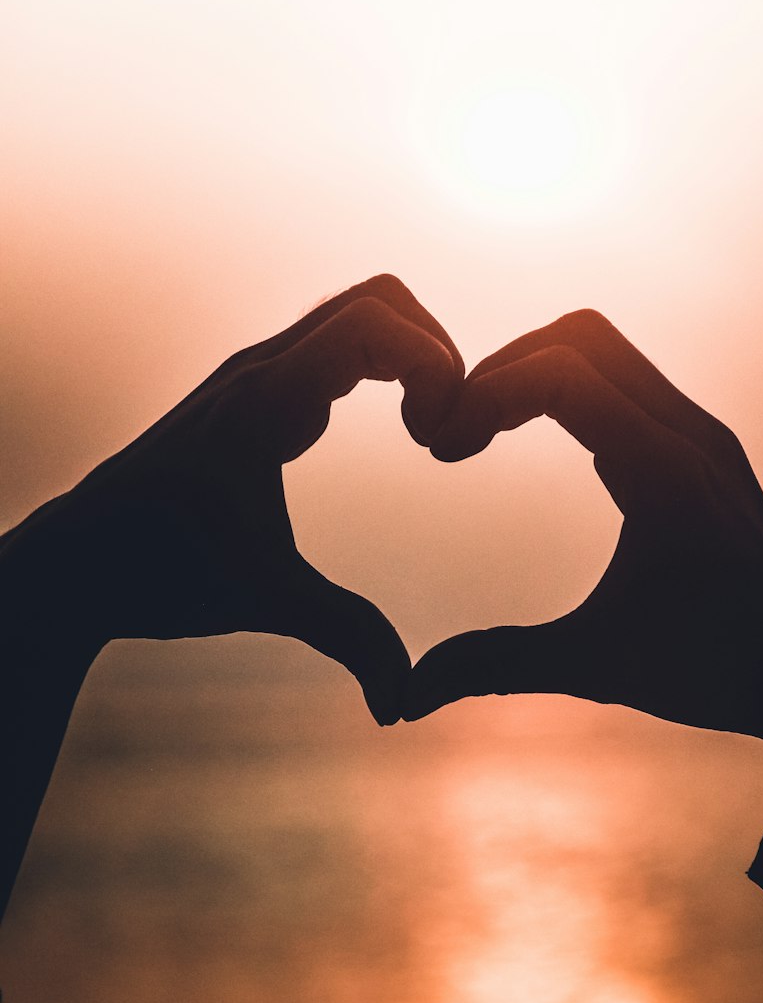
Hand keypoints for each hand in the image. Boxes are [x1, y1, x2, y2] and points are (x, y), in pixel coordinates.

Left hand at [2, 274, 462, 724]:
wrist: (77, 562)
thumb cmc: (160, 575)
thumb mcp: (265, 601)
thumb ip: (346, 638)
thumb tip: (403, 705)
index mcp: (264, 403)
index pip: (371, 324)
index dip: (433, 364)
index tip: (439, 440)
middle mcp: (260, 369)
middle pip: (378, 297)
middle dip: (436, 350)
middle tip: (445, 427)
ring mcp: (257, 373)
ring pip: (359, 311)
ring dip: (413, 354)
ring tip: (430, 430)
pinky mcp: (257, 389)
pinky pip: (340, 341)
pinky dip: (388, 365)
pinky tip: (401, 429)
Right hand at [404, 309, 762, 751]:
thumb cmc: (718, 672)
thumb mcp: (596, 667)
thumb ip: (495, 665)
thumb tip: (405, 698)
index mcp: (663, 471)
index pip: (560, 372)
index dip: (485, 393)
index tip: (441, 447)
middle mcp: (689, 433)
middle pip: (580, 335)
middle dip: (504, 367)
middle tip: (457, 429)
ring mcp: (704, 434)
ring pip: (608, 351)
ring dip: (539, 372)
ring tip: (487, 431)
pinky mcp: (707, 447)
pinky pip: (631, 382)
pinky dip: (575, 390)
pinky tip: (543, 443)